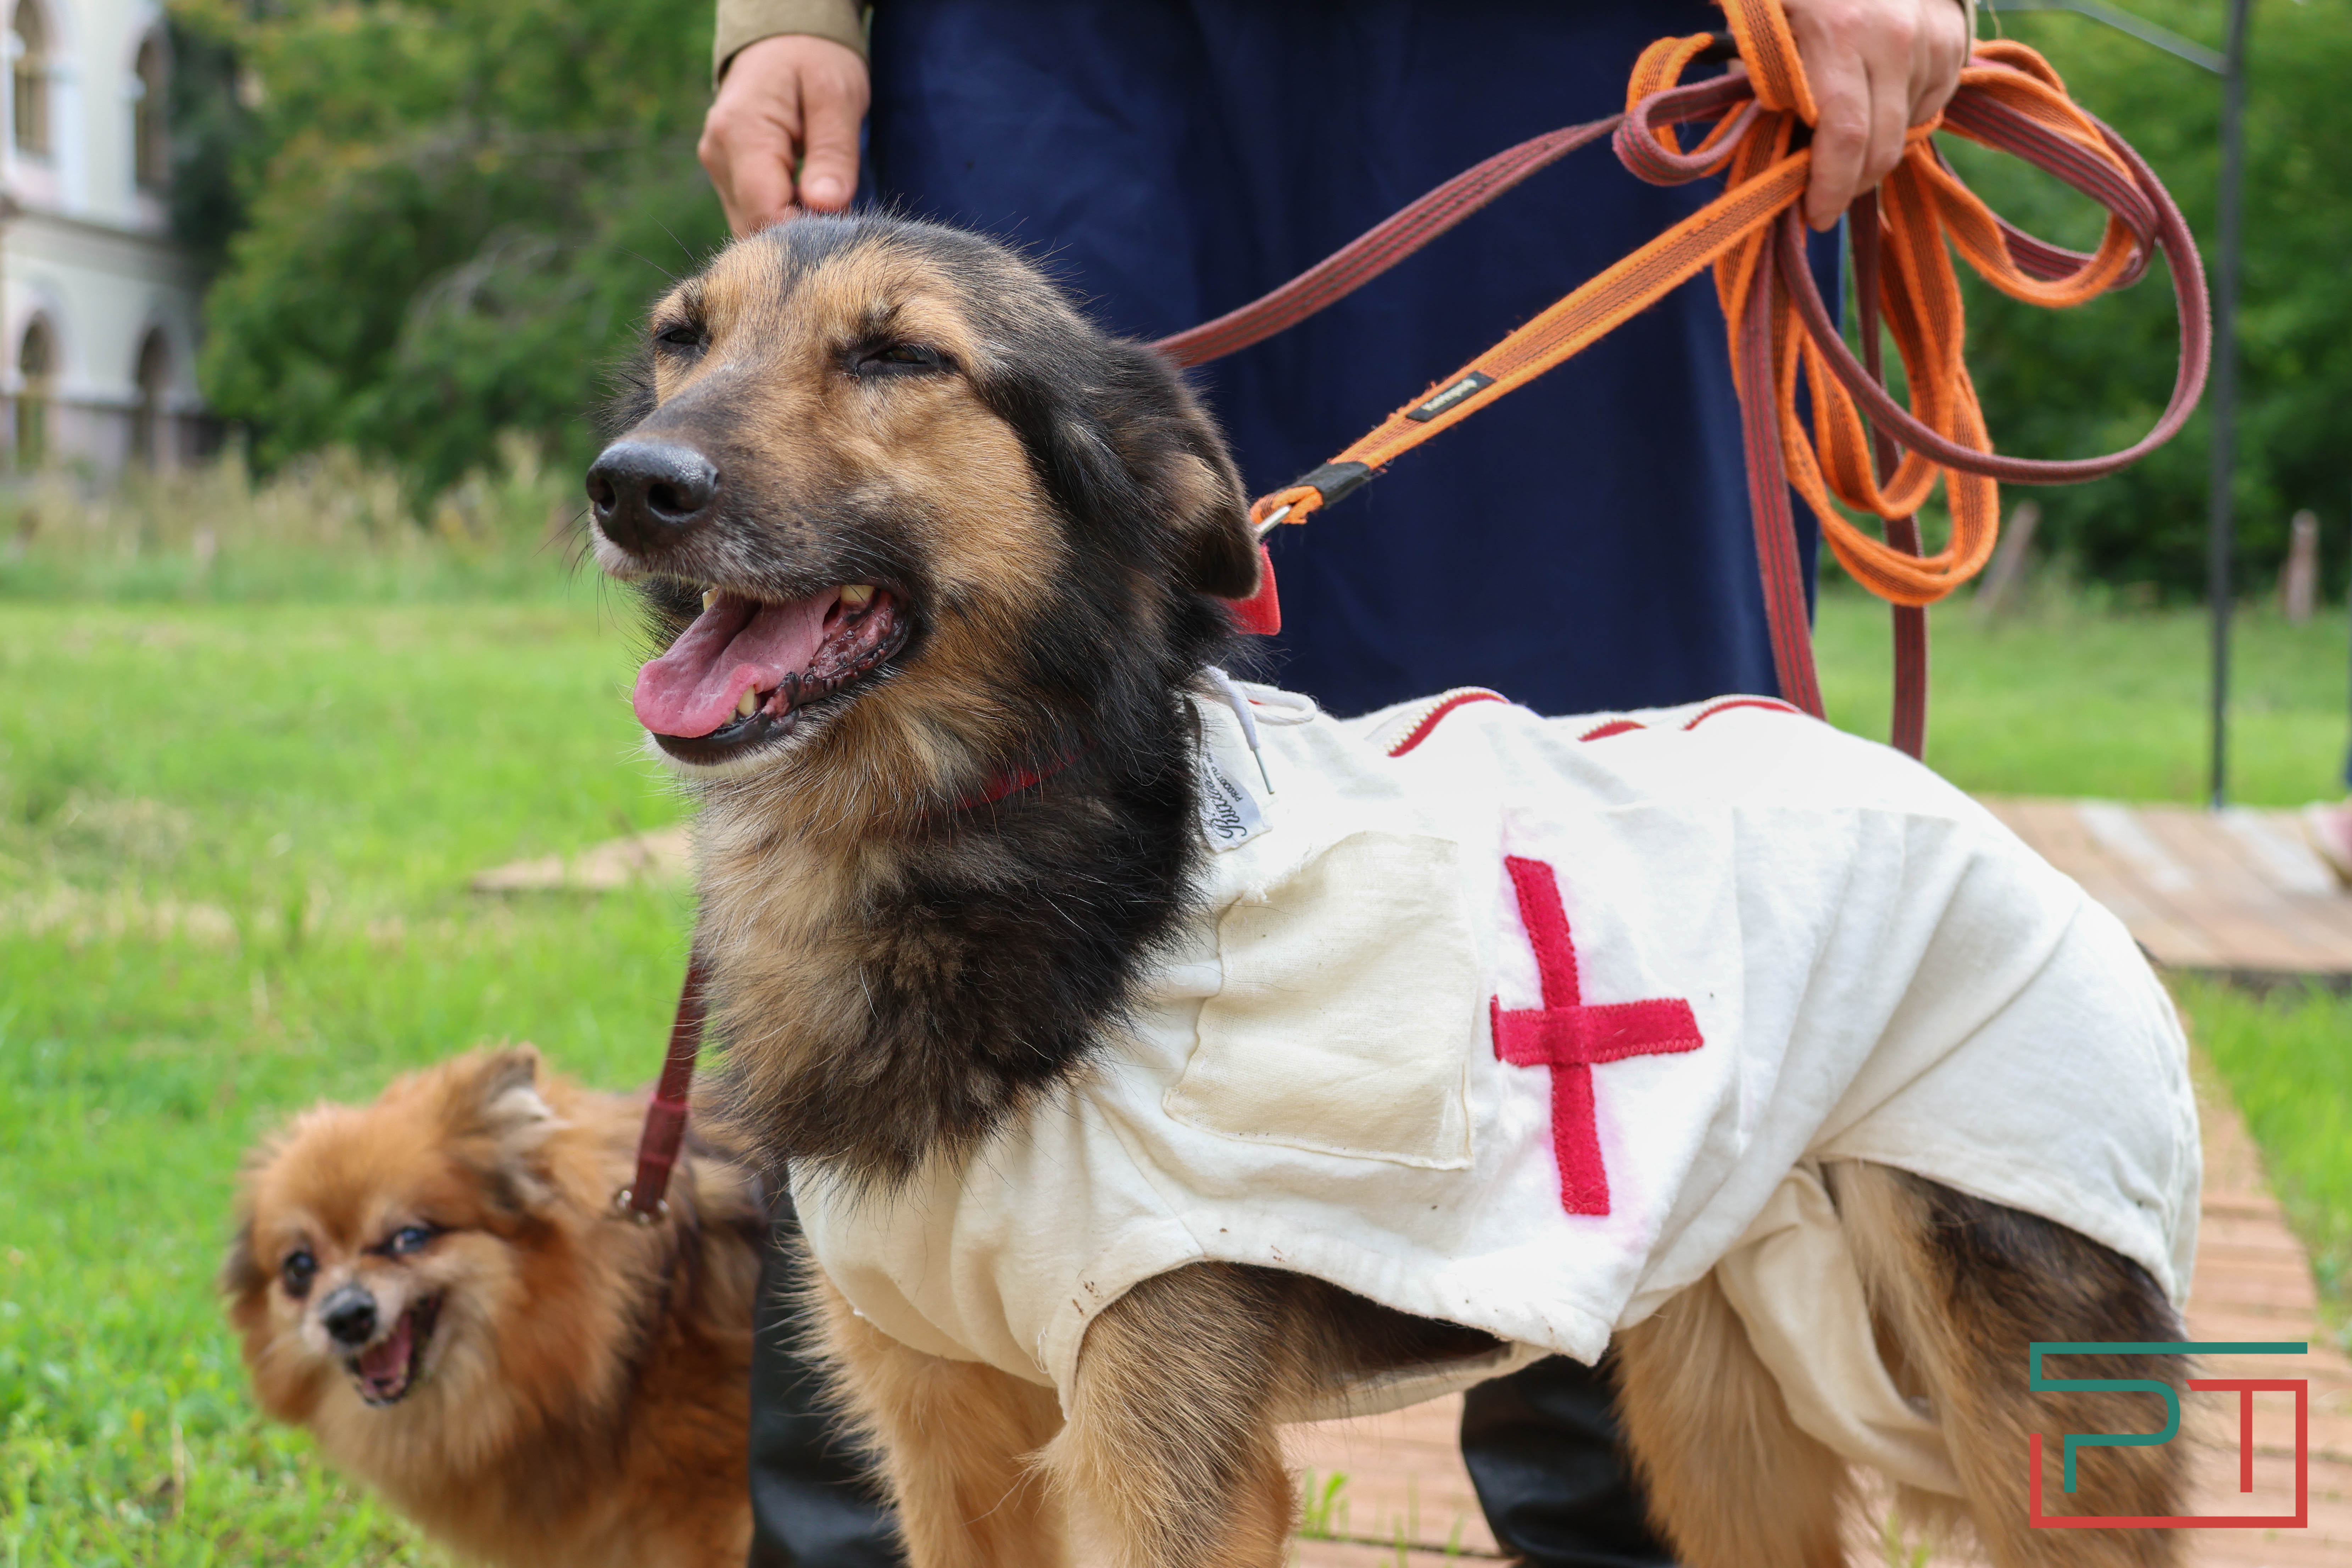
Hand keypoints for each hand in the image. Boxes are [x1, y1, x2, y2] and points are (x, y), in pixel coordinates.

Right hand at [698, 34, 870, 235]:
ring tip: (829, 203)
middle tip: (845, 219)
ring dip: (794, 229)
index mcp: (740, 133)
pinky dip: (784, 218)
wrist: (782, 40)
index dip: (807, 234)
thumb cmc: (815, 59)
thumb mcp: (837, 97)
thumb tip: (826, 206)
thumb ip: (833, 153)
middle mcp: (718, 156)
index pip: (766, 212)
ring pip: (752, 227)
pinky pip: (753, 214)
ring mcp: (718, 168)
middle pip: (755, 228)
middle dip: (802, 237)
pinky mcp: (726, 175)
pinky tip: (811, 201)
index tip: (845, 228)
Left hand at [1780, 0, 1972, 228]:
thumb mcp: (1766, 27)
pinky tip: (1876, 98)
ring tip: (1845, 133)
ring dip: (1873, 149)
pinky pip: (1927, 109)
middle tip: (1827, 197)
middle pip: (1882, 147)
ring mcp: (1930, 40)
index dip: (1830, 188)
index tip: (1814, 216)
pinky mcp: (1954, 44)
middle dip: (1853, 184)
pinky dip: (1899, 120)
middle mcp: (1893, 37)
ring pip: (1905, 132)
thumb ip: (1762, 91)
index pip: (1843, 135)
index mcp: (1838, 34)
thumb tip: (1768, 162)